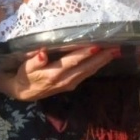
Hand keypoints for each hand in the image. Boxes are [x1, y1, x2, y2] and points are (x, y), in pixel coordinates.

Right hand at [0, 46, 119, 100]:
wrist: (23, 93)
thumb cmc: (24, 76)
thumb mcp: (24, 68)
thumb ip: (34, 61)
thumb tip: (42, 54)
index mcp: (54, 74)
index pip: (72, 62)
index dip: (85, 54)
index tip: (97, 46)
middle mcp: (65, 80)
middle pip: (87, 67)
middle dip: (102, 58)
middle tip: (116, 48)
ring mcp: (70, 83)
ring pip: (89, 71)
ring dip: (103, 62)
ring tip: (115, 52)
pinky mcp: (72, 84)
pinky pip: (87, 74)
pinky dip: (97, 66)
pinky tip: (104, 60)